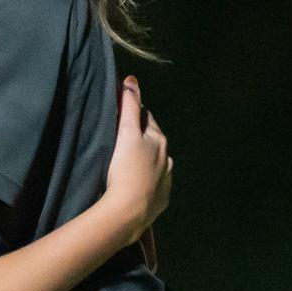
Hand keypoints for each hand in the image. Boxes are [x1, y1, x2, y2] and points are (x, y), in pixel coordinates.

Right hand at [105, 76, 173, 241]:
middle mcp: (167, 158)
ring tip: (129, 164)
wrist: (129, 210)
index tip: (124, 116)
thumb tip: (132, 79)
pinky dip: (147, 180)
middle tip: (124, 139)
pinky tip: (137, 185)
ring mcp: (166, 180)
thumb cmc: (125, 168)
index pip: (148, 120)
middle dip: (143, 137)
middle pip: (154, 141)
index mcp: (158, 140)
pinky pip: (155, 184)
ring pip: (156, 163)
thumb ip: (129, 107)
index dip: (136, 116)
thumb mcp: (126, 133)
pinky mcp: (161, 199)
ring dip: (146, 160)